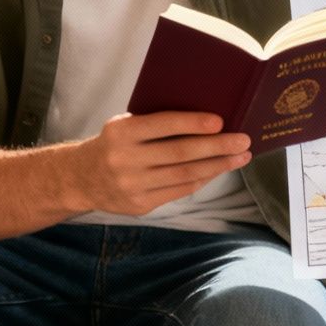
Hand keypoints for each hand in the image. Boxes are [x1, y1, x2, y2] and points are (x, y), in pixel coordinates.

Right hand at [70, 112, 251, 215]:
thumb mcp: (124, 125)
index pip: (163, 124)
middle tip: (243, 141)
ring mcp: (133, 185)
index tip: (220, 121)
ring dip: (218, 166)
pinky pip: (179, 191)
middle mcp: (126, 159)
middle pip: (180, 153)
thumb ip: (154, 123)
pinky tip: (218, 170)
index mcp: (121, 132)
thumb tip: (206, 120)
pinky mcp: (140, 205)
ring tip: (240, 157)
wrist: (81, 178)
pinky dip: (202, 179)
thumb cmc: (114, 144)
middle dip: (217, 147)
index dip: (193, 123)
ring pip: (185, 175)